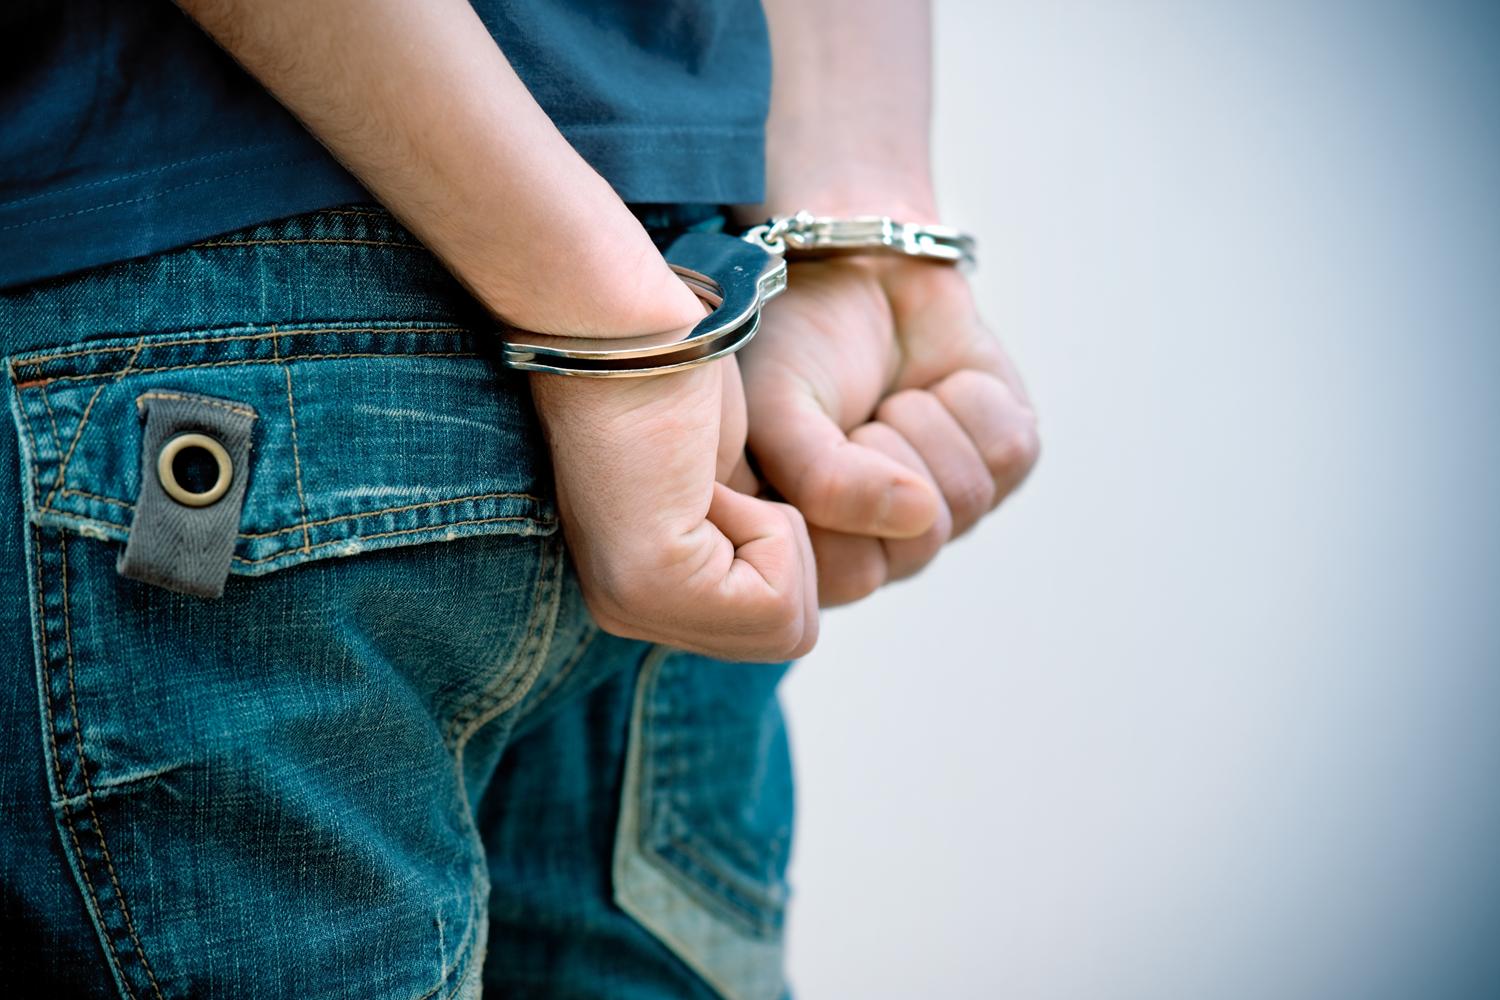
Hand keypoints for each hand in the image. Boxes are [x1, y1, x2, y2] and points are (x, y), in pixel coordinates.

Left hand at [531, 355, 818, 660]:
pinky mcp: (653, 584)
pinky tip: (708, 481)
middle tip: (719, 477)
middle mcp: (627, 611)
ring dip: (780, 533)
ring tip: (712, 478)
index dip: (784, 539)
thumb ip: (752, 534)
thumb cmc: (678, 367)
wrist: (625, 317)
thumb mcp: (731, 471)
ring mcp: (634, 605)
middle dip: (789, 544)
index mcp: (642, 589)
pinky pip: (774, 601)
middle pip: (790, 633)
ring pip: (789, 625)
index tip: (720, 474)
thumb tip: (842, 549)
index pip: (776, 622)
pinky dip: (772, 529)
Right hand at [741, 256, 1038, 605]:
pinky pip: (1012, 450)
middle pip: (922, 544)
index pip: (852, 575)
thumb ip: (823, 479)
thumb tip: (920, 511)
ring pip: (968, 496)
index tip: (803, 440)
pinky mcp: (1004, 454)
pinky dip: (970, 396)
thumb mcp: (775, 410)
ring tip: (888, 396)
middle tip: (854, 413)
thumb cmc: (789, 344)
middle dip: (883, 454)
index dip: (834, 503)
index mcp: (817, 551)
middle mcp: (886, 541)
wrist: (845, 266)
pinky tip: (935, 381)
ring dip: (921, 421)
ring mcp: (949, 503)